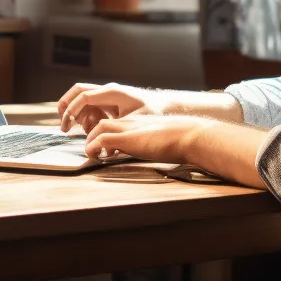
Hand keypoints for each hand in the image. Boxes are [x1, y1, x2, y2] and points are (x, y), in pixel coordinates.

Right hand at [57, 83, 168, 132]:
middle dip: (66, 106)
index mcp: (112, 92)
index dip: (72, 110)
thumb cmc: (153, 112)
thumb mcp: (135, 120)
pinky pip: (91, 107)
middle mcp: (107, 91)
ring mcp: (107, 95)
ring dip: (78, 116)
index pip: (84, 96)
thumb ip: (115, 126)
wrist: (166, 106)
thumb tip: (98, 137)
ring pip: (82, 101)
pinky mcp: (109, 102)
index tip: (67, 126)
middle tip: (64, 126)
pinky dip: (87, 118)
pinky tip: (92, 130)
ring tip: (83, 131)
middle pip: (77, 91)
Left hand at [83, 115, 215, 162]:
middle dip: (92, 137)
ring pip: (98, 127)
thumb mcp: (161, 140)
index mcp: (138, 122)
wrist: (189, 135)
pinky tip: (99, 158)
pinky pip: (102, 139)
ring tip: (93, 156)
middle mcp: (130, 122)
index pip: (113, 123)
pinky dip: (94, 148)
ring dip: (91, 142)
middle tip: (94, 152)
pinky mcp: (128, 138)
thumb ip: (151, 144)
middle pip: (101, 122)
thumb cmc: (182, 140)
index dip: (104, 135)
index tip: (105, 150)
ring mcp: (128, 128)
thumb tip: (154, 155)